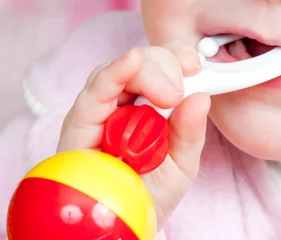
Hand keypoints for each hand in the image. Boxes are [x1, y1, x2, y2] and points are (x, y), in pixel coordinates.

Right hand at [58, 44, 209, 226]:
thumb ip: (191, 131)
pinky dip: (113, 73)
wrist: (120, 231)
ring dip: (148, 72)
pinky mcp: (79, 123)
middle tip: (179, 92)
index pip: (165, 66)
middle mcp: (125, 102)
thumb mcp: (181, 163)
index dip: (180, 58)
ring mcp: (101, 110)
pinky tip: (130, 61)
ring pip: (122, 70)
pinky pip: (95, 91)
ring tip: (168, 94)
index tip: (196, 66)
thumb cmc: (149, 195)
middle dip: (167, 66)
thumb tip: (201, 97)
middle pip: (145, 62)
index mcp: (152, 104)